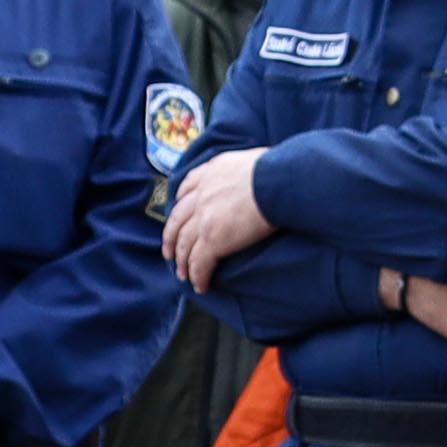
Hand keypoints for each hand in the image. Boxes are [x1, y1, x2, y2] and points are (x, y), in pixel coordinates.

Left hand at [162, 149, 274, 286]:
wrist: (276, 183)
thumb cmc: (277, 170)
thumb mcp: (251, 160)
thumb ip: (243, 170)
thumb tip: (256, 173)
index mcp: (211, 173)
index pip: (187, 187)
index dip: (180, 204)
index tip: (179, 213)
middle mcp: (202, 194)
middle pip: (177, 219)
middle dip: (171, 237)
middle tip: (169, 252)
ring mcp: (203, 218)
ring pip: (184, 244)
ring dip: (182, 262)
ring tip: (183, 275)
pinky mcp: (212, 240)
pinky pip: (199, 263)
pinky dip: (197, 276)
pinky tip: (200, 286)